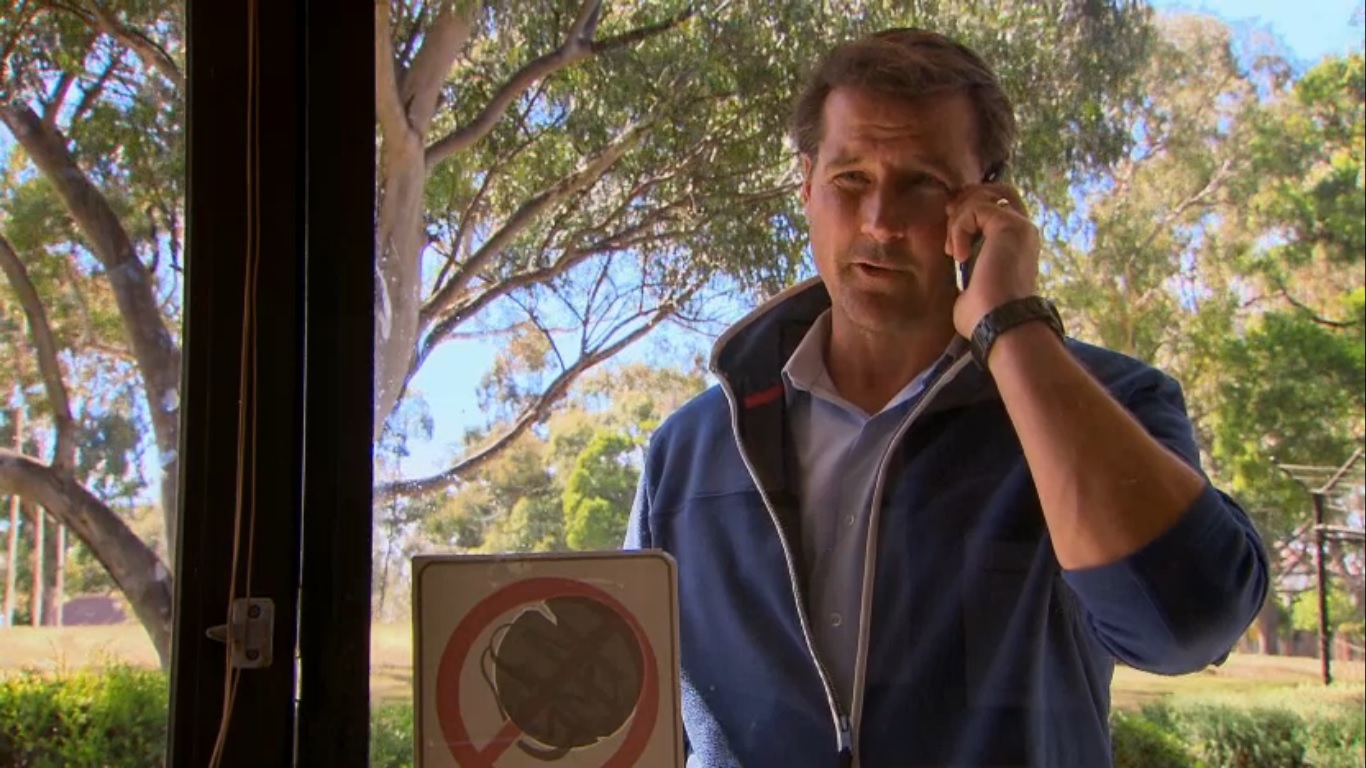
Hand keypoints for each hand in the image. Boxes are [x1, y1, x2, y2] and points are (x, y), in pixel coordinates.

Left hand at [944, 184, 1041, 338]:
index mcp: (1016, 245)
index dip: (971, 212)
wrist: (997, 324)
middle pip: (998, 191)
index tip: (951, 240)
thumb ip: (968, 265)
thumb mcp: (970, 285)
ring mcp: (1020, 226)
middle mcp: (1023, 232)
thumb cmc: (983, 316)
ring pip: (983, 197)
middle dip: (968, 201)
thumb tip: (956, 260)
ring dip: (958, 218)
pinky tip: (959, 256)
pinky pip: (977, 208)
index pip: (997, 209)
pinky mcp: (1010, 226)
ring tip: (952, 250)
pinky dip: (960, 228)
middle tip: (949, 223)